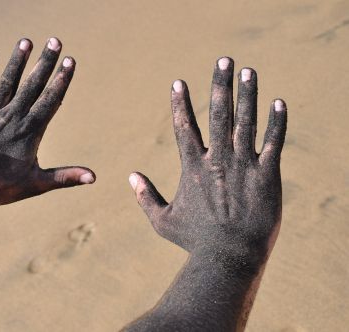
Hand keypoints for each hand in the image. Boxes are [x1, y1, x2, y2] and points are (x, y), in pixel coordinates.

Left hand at [0, 38, 94, 204]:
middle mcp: (13, 115)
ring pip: (8, 81)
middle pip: (33, 84)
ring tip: (26, 42)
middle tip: (55, 41)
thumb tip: (93, 177)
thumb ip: (65, 177)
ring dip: (17, 61)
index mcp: (31, 130)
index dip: (61, 80)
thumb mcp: (36, 183)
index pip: (51, 100)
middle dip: (45, 62)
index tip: (70, 62)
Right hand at [129, 57, 286, 265]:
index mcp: (193, 168)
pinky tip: (279, 103)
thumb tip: (130, 177)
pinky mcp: (267, 175)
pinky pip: (273, 143)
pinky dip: (277, 123)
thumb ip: (145, 197)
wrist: (230, 257)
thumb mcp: (163, 221)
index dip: (181, 103)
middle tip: (224, 60)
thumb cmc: (195, 241)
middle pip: (217, 114)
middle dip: (220, 85)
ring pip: (246, 121)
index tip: (179, 82)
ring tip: (248, 71)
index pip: (184, 127)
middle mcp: (218, 160)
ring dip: (248, 94)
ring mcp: (243, 166)